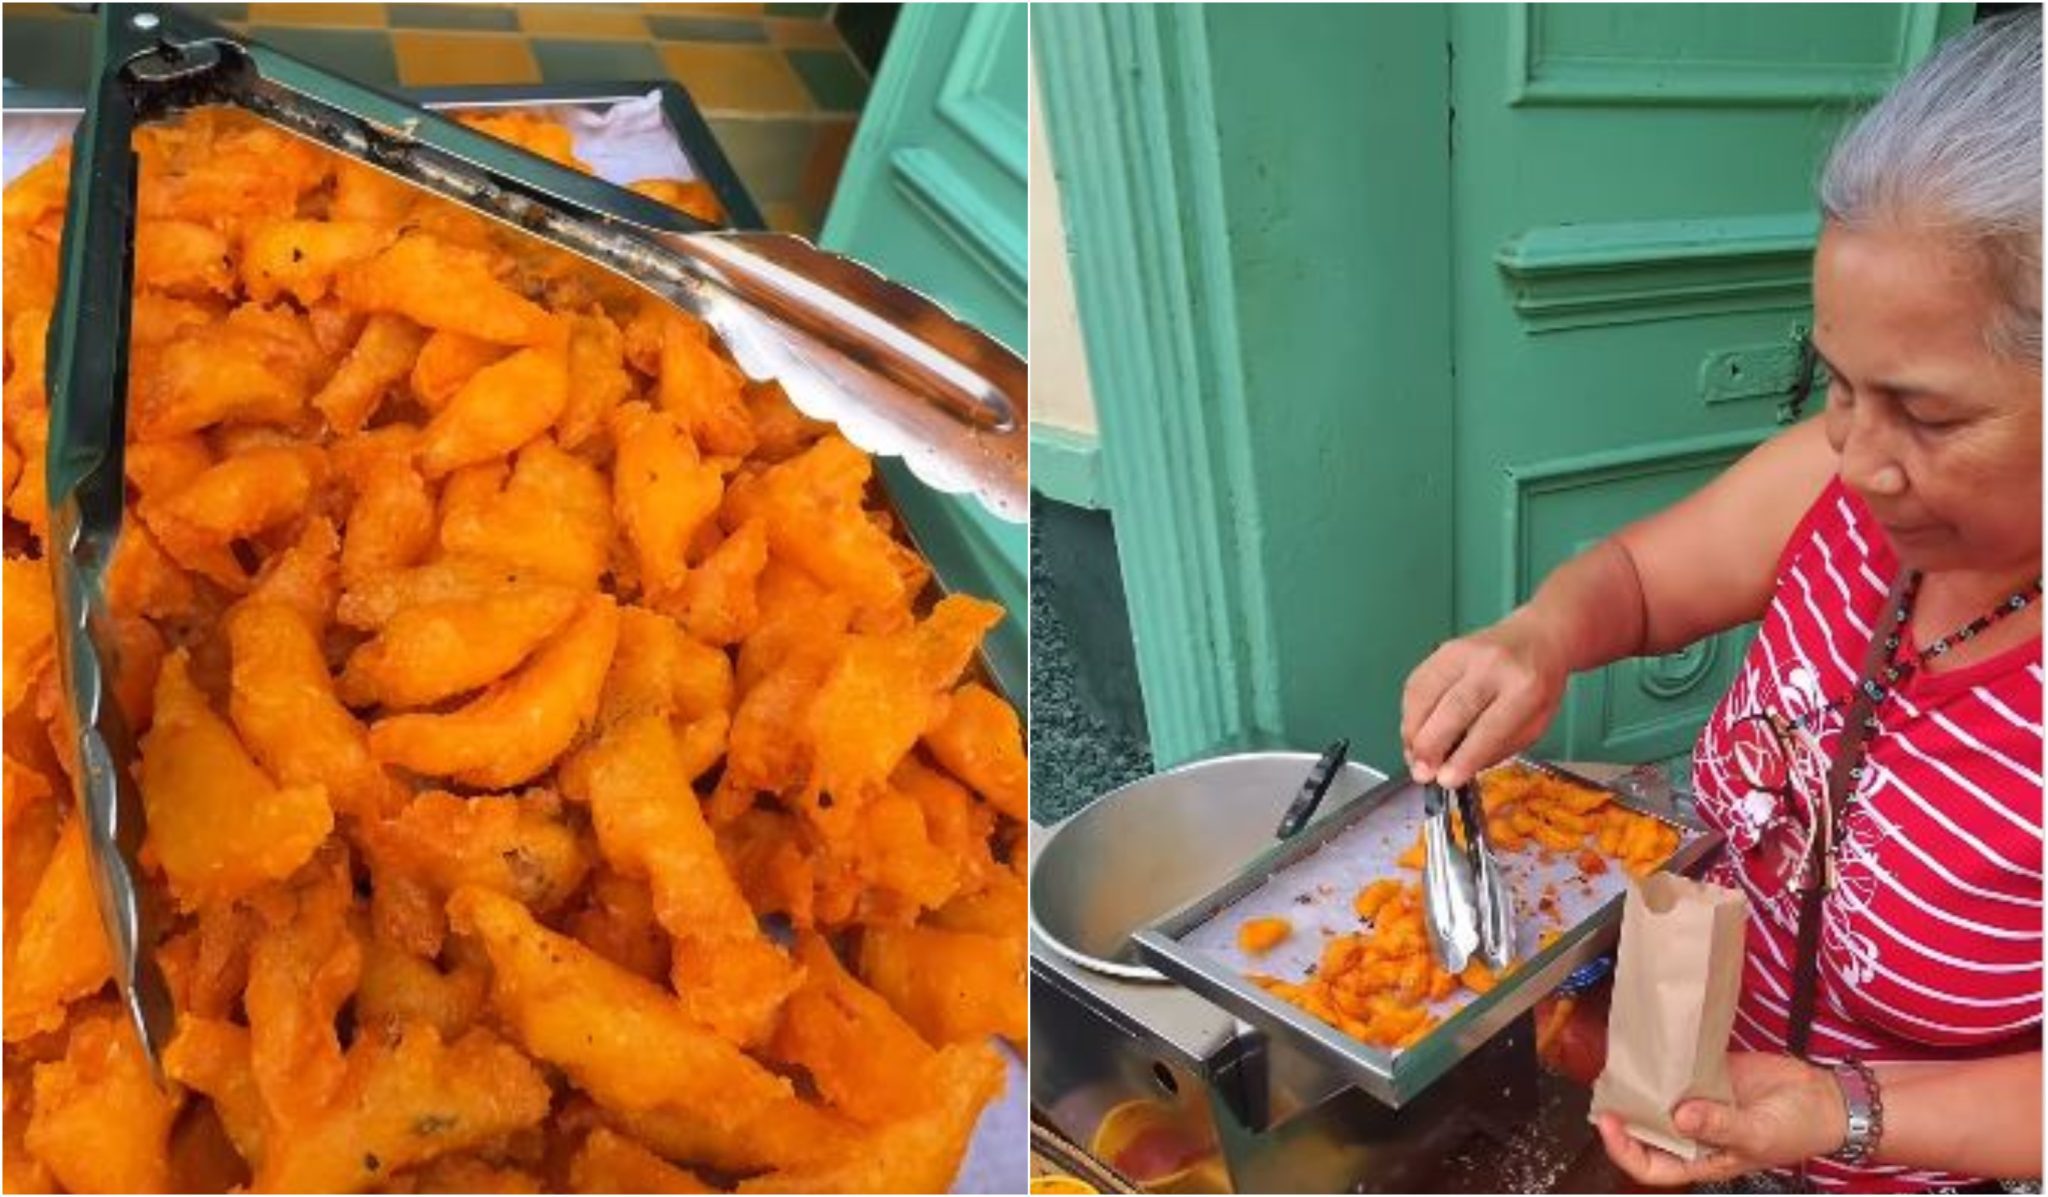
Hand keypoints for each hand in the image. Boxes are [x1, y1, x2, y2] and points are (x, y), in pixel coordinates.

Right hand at [1400, 611, 1566, 786]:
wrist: (1537, 638)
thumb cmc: (1539, 688)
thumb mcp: (1534, 725)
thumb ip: (1496, 748)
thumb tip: (1451, 770)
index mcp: (1525, 687)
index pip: (1490, 727)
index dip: (1464, 757)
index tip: (1445, 781)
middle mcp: (1492, 665)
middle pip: (1452, 709)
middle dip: (1431, 746)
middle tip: (1421, 773)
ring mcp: (1463, 652)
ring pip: (1426, 695)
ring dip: (1413, 731)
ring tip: (1414, 756)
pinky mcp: (1441, 650)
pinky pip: (1416, 684)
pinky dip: (1409, 713)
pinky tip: (1414, 732)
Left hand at [1596, 1051, 1849, 1185]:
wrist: (1822, 1098)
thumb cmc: (1794, 1130)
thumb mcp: (1758, 1134)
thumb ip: (1720, 1126)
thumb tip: (1680, 1118)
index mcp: (1701, 1159)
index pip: (1652, 1166)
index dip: (1625, 1150)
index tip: (1609, 1123)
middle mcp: (1692, 1134)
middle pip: (1645, 1132)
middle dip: (1622, 1117)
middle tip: (1604, 1091)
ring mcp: (1697, 1104)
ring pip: (1656, 1100)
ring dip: (1638, 1089)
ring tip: (1617, 1068)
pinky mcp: (1705, 1076)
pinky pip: (1675, 1073)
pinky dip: (1660, 1065)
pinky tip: (1646, 1051)